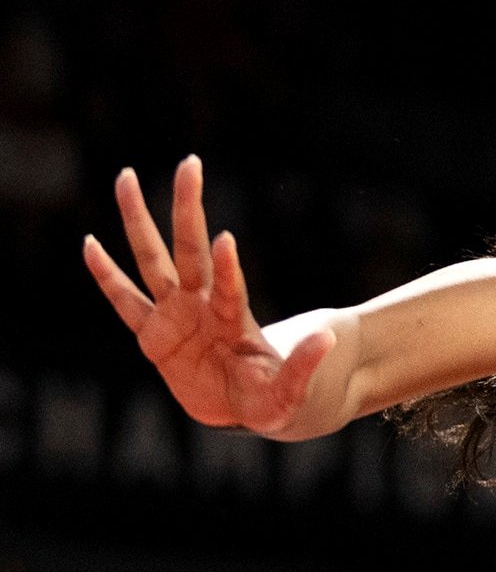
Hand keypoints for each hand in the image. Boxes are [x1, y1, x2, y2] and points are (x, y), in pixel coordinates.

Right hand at [82, 158, 331, 433]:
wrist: (243, 408)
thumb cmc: (269, 398)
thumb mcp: (289, 393)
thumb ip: (304, 367)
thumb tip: (330, 339)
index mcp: (234, 321)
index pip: (229, 288)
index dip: (228, 267)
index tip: (226, 238)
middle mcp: (202, 307)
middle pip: (190, 251)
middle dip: (188, 208)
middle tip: (190, 163)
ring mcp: (175, 315)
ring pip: (151, 260)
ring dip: (137, 220)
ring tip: (126, 177)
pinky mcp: (152, 335)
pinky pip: (123, 301)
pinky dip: (106, 275)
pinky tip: (90, 244)